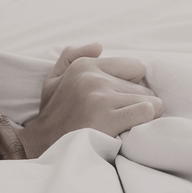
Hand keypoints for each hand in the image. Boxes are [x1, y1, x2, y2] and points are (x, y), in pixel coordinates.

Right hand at [16, 43, 162, 157]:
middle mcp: (92, 78)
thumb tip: (98, 46)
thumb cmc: (53, 115)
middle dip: (135, 102)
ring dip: (142, 115)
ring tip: (123, 124)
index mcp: (83, 65)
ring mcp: (99, 97)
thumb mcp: (53, 80)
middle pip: (143, 86)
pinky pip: (147, 112)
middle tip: (118, 116)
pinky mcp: (107, 117)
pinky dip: (144, 122)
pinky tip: (129, 129)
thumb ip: (70, 57)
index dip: (130, 85)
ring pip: (149, 100)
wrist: (42, 146)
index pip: (135, 67)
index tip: (117, 99)